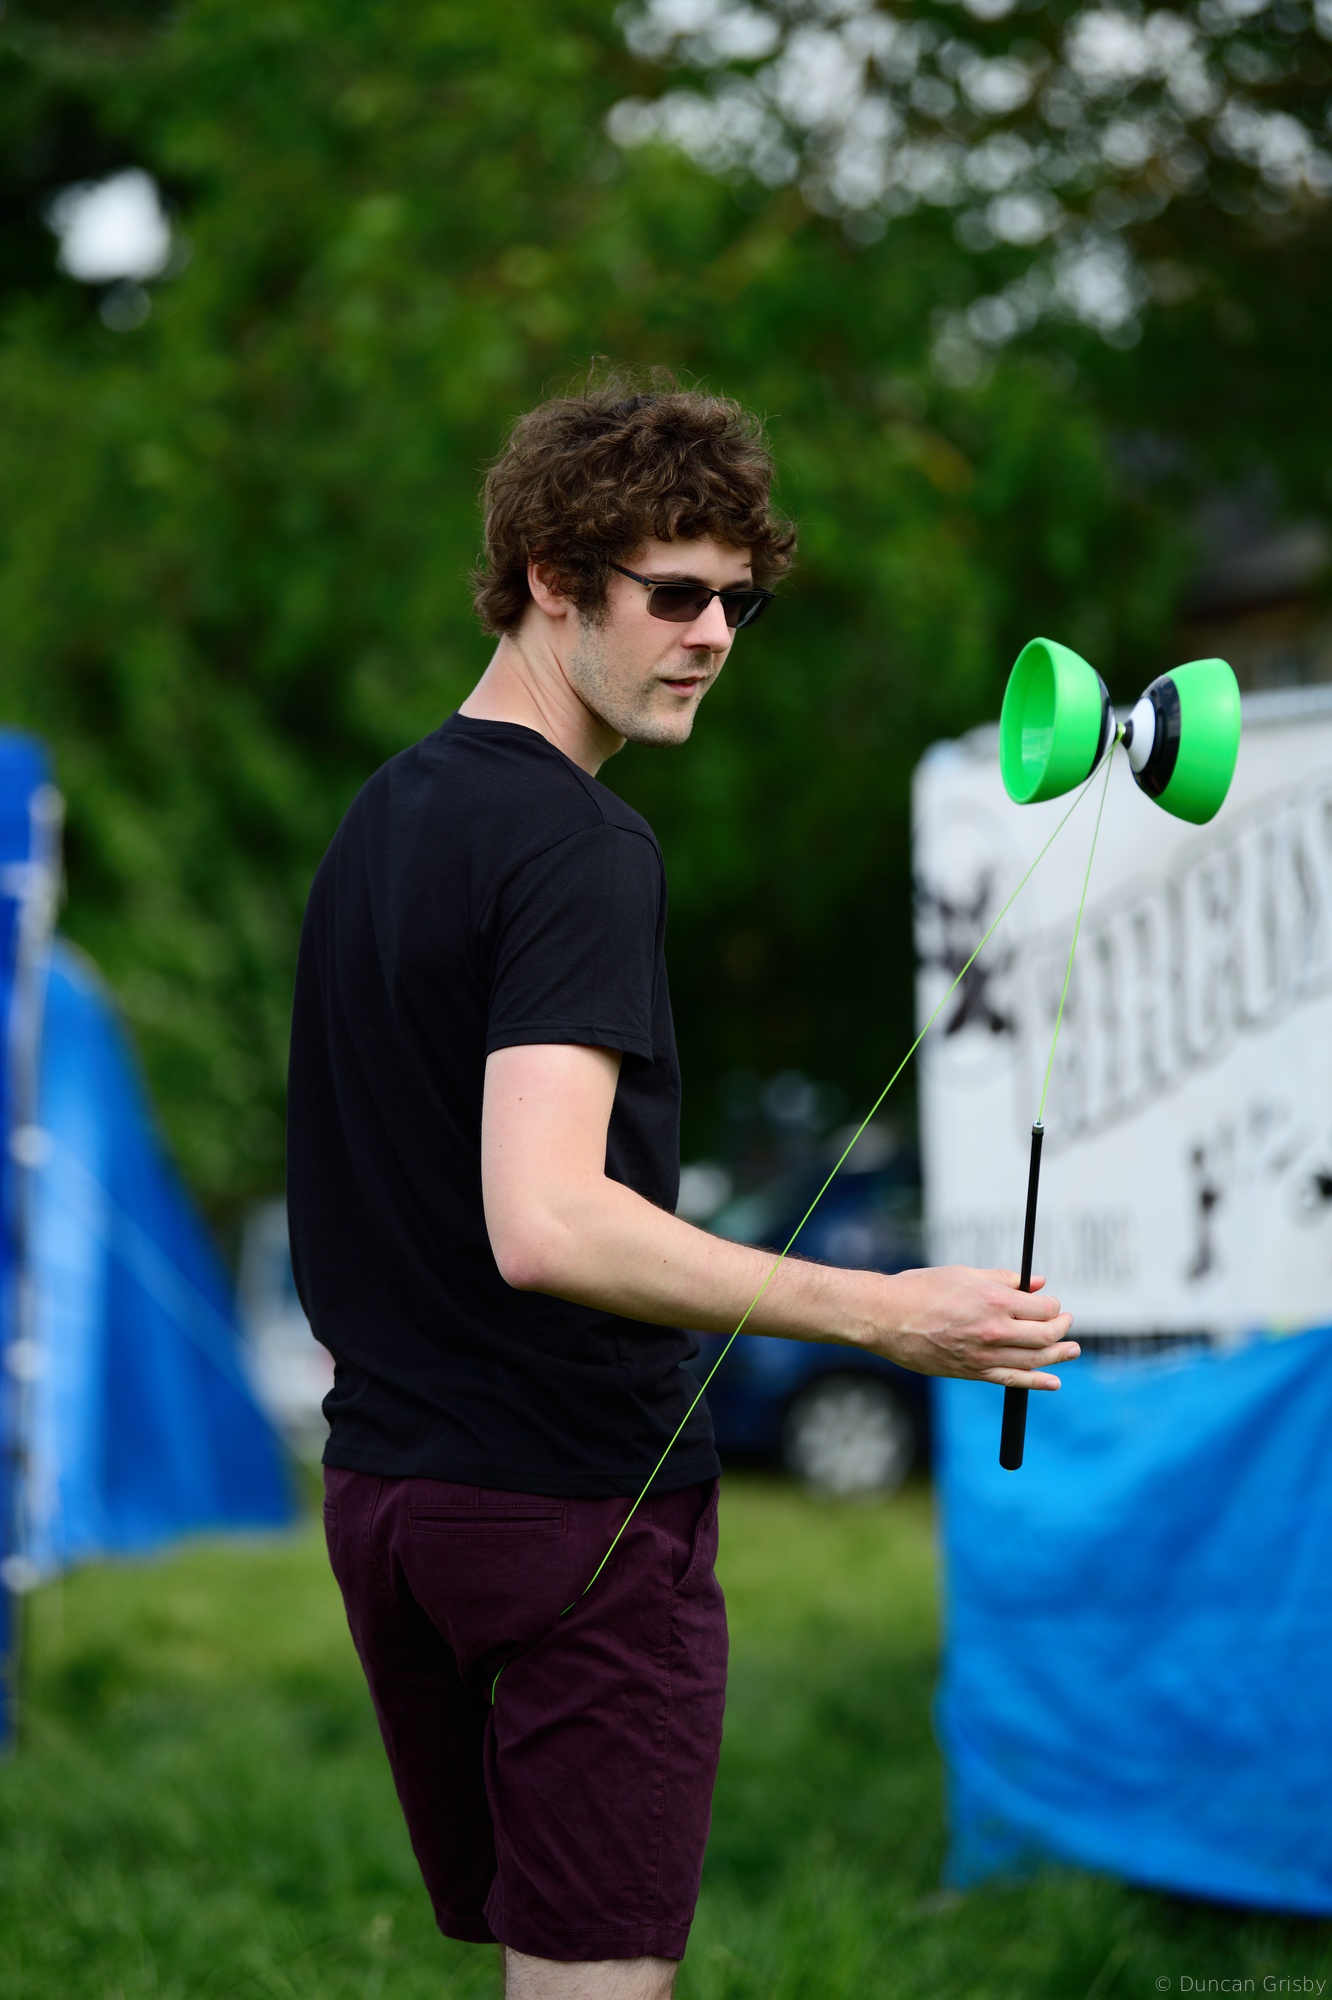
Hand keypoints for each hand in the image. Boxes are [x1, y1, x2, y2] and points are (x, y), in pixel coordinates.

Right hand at [870, 1266, 1077, 1390]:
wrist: (886, 1317)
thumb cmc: (921, 1289)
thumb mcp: (965, 1274)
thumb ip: (1005, 1279)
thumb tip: (1037, 1282)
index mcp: (994, 1301)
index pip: (1042, 1309)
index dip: (1053, 1306)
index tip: (1051, 1303)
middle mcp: (994, 1331)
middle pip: (1044, 1336)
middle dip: (1061, 1329)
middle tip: (1066, 1323)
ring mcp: (983, 1355)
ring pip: (1034, 1361)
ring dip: (1058, 1356)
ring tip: (1072, 1351)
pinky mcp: (971, 1372)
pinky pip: (1012, 1380)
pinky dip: (1037, 1382)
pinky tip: (1053, 1381)